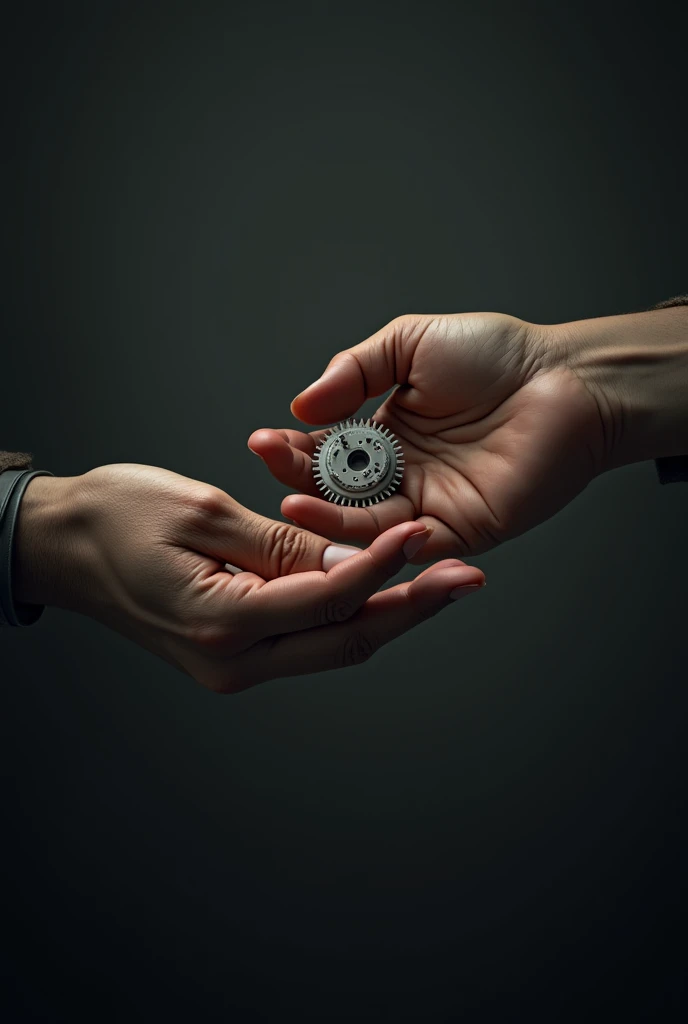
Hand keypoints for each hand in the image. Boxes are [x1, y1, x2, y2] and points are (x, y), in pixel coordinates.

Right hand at [13, 464, 484, 691]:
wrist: (63, 548)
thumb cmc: (115, 520)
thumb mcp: (202, 512)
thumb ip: (281, 543)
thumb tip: (349, 561)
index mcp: (221, 622)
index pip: (326, 598)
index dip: (381, 565)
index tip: (422, 533)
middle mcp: (233, 660)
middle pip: (345, 639)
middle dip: (412, 609)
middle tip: (464, 578)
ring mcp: (235, 665)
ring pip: (334, 644)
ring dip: (389, 613)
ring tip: (440, 581)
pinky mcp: (237, 653)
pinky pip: (309, 638)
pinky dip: (350, 612)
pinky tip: (383, 588)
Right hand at [248, 312, 608, 557]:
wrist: (566, 379)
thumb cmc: (499, 356)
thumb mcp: (411, 343)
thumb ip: (355, 369)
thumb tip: (302, 404)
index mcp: (386, 434)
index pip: (326, 449)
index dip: (294, 447)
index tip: (262, 439)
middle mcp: (401, 475)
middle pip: (337, 491)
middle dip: (300, 478)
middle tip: (272, 463)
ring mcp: (428, 505)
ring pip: (364, 525)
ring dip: (325, 517)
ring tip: (292, 499)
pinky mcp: (459, 530)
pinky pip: (409, 546)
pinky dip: (375, 541)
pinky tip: (344, 522)